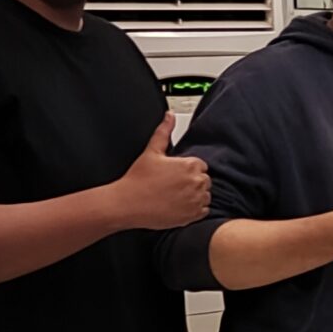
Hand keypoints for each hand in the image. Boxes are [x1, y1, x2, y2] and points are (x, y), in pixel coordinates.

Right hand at [118, 114, 210, 229]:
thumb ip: (163, 132)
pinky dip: (194, 209)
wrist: (127, 203)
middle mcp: (197, 182)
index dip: (186, 170)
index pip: (200, 166)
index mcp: (190, 165)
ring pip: (205, 195)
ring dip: (195, 196)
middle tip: (172, 186)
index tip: (174, 175)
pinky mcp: (193, 215)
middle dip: (191, 182)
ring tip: (174, 196)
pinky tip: (178, 206)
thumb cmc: (138, 179)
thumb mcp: (151, 152)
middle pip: (204, 180)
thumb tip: (169, 116)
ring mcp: (196, 200)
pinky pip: (203, 211)